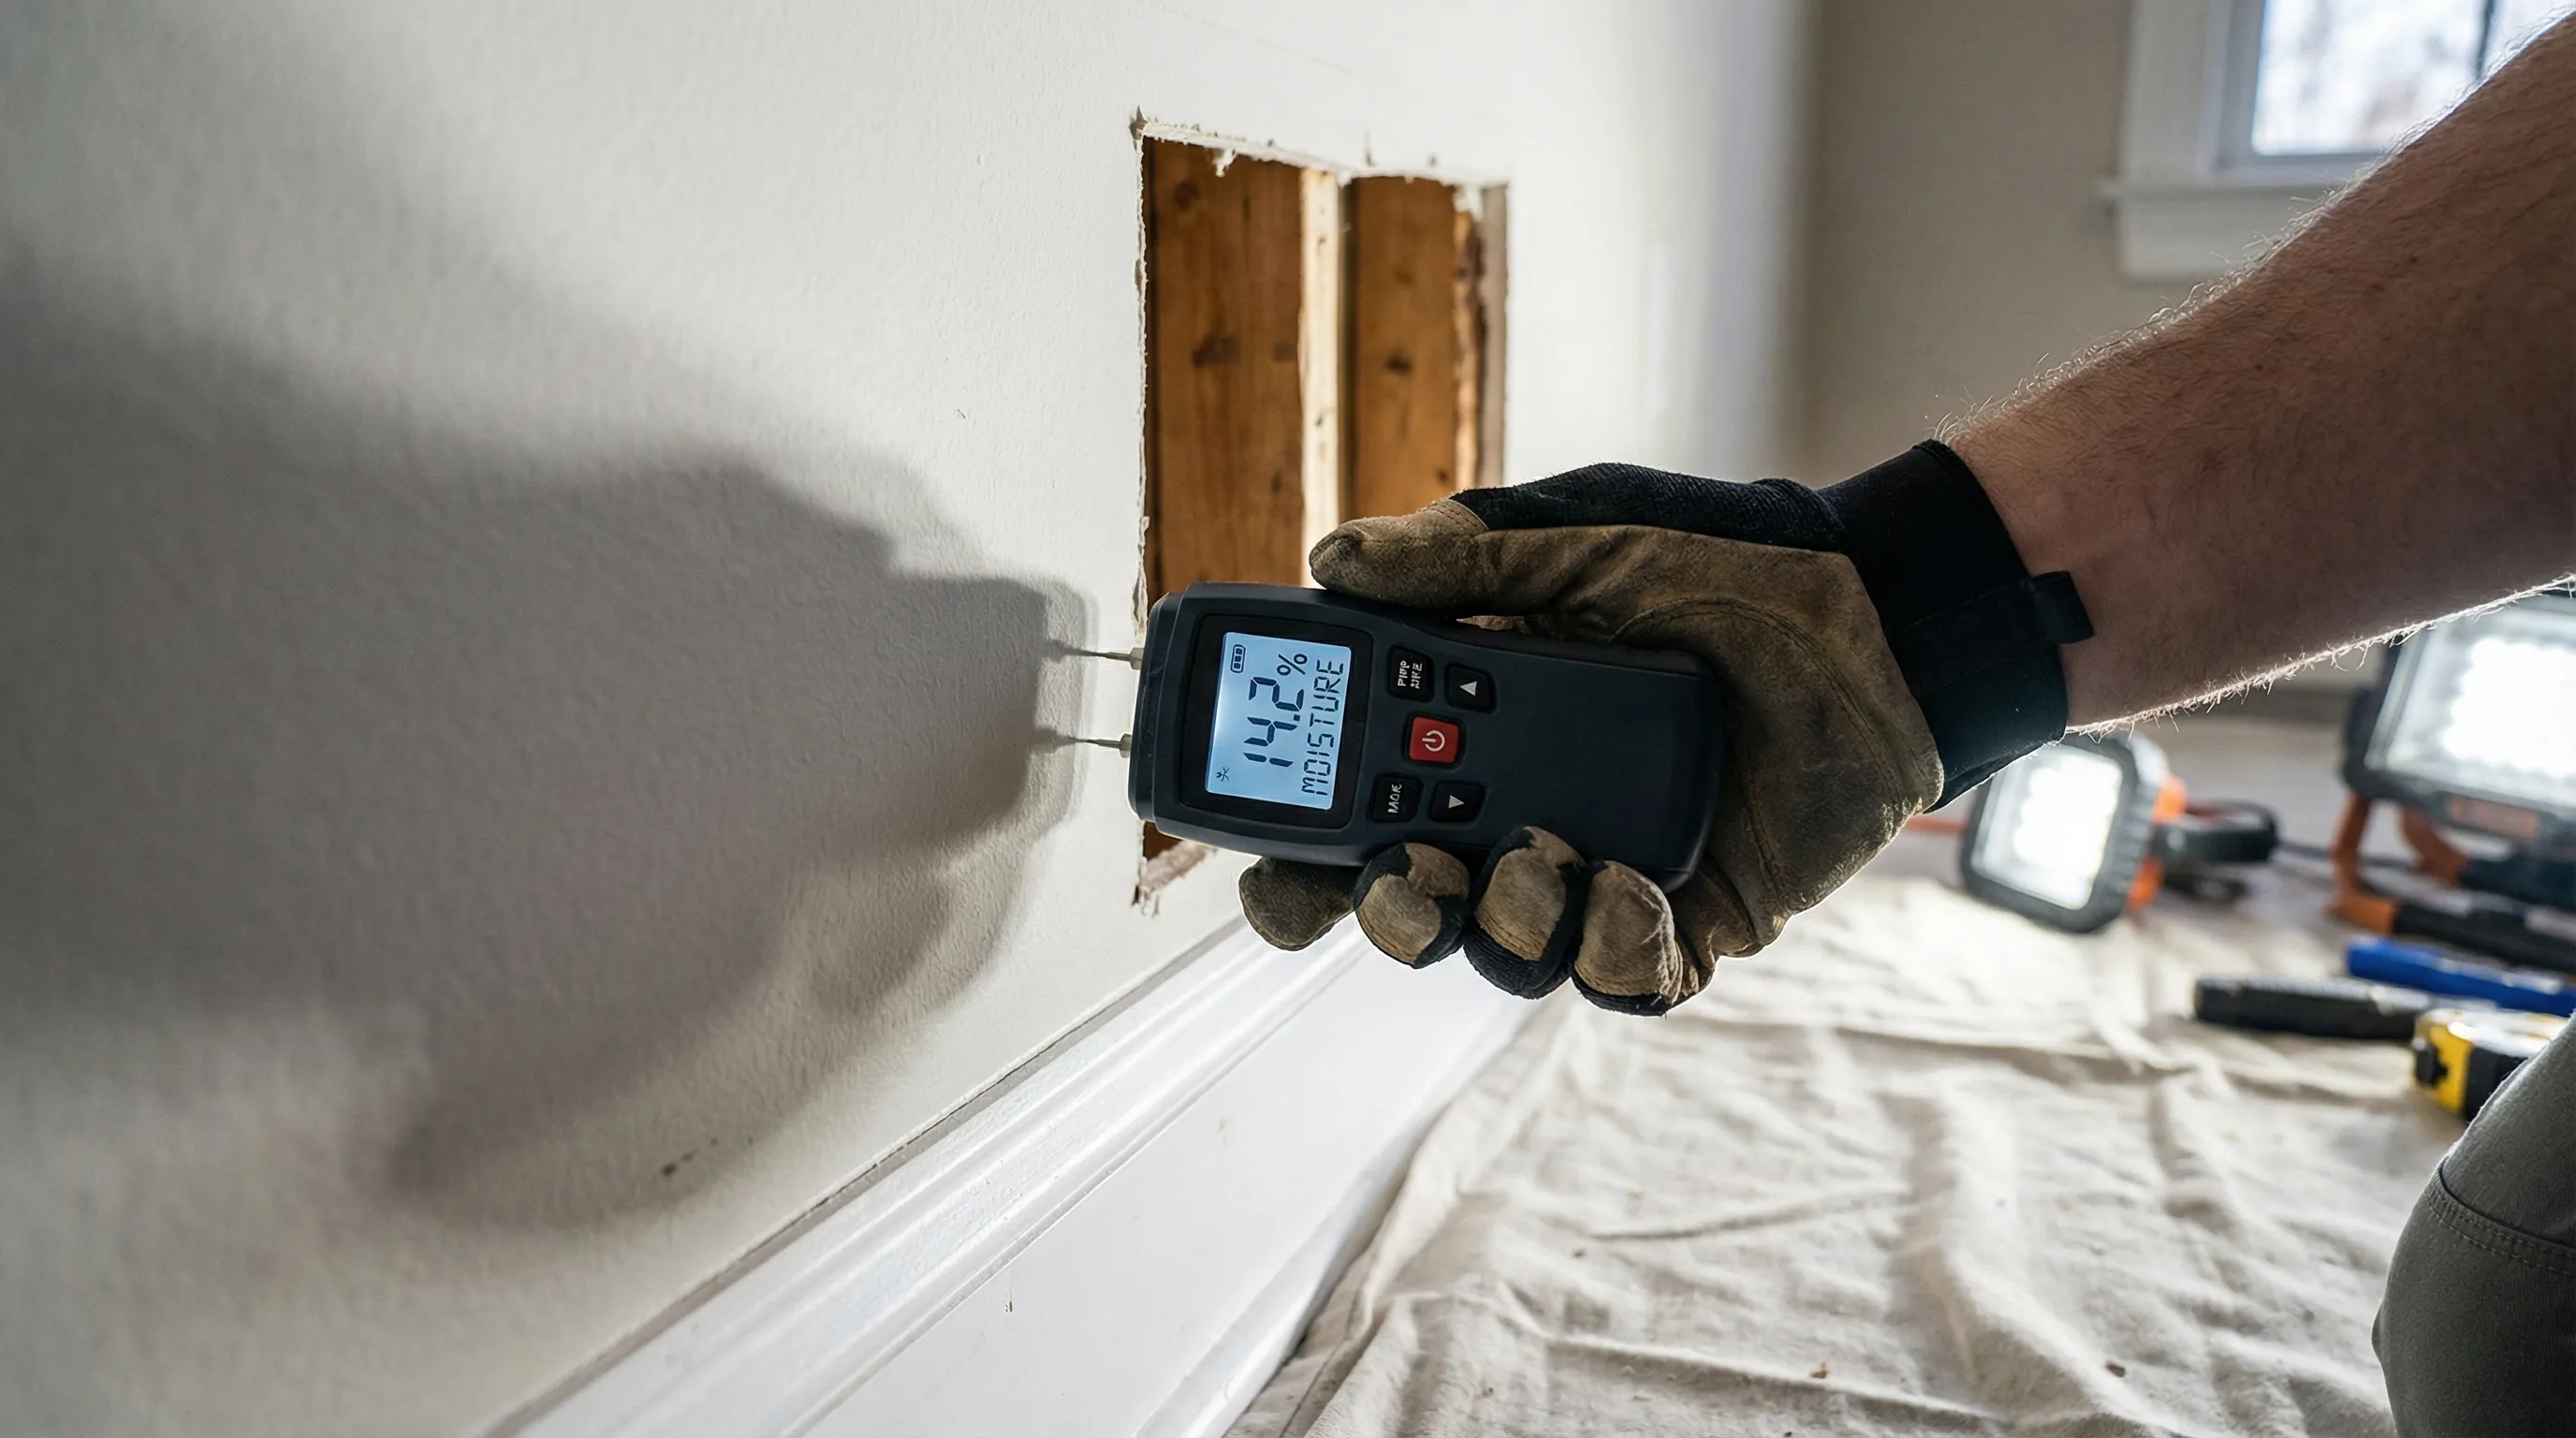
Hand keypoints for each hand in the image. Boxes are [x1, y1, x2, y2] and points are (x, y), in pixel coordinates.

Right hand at [1235, 443, 2087, 1014]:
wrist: (1885, 613)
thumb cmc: (1733, 564)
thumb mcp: (1581, 539)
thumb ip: (1460, 556)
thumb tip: (1332, 561)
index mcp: (1476, 725)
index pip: (1354, 800)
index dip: (1297, 845)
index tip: (1265, 853)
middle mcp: (1524, 806)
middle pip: (1409, 900)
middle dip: (1380, 911)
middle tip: (1397, 877)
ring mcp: (1603, 867)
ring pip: (1504, 951)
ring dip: (1497, 923)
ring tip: (1538, 858)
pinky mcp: (1688, 916)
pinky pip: (1621, 980)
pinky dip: (1606, 951)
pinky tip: (1622, 886)